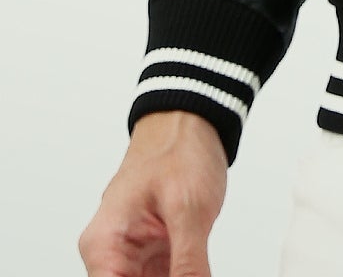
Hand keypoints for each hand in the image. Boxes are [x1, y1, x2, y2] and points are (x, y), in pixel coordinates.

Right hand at [78, 111, 227, 276]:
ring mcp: (134, 255)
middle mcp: (113, 254)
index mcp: (105, 245)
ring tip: (196, 270)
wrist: (190, 121)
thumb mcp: (188, 208)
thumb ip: (189, 261)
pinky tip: (197, 272)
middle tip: (193, 274)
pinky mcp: (156, 253)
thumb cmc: (178, 148)